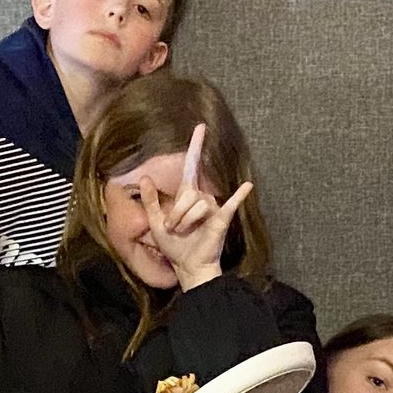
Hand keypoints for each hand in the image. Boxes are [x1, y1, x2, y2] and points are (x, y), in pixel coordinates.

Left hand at [141, 124, 251, 292]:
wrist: (187, 266)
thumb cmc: (174, 245)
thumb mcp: (155, 222)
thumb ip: (150, 200)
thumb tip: (144, 177)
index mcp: (186, 195)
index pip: (192, 165)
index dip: (195, 145)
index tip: (200, 127)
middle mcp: (201, 197)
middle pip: (187, 194)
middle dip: (175, 214)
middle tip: (172, 229)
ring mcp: (213, 207)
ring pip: (196, 205)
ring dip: (185, 221)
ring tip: (184, 233)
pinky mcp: (221, 218)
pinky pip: (230, 205)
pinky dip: (239, 196)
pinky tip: (247, 186)